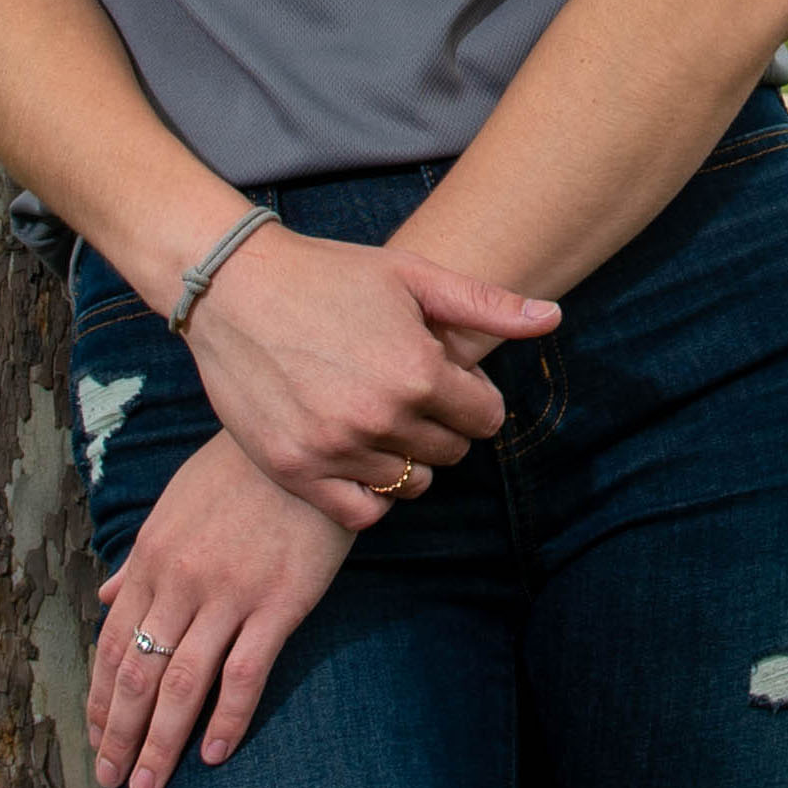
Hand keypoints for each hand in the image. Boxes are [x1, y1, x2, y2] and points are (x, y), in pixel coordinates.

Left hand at [91, 433, 354, 787]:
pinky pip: (244, 674)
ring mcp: (228, 594)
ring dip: (160, 743)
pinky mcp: (279, 603)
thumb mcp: (175, 506)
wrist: (306, 446)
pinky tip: (213, 754)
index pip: (112, 644)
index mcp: (150, 559)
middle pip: (137, 674)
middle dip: (119, 735)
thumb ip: (139, 560)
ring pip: (181, 684)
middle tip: (112, 782)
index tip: (95, 740)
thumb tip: (103, 597)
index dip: (100, 700)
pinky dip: (226, 719)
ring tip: (149, 785)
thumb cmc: (239, 473)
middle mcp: (180, 582)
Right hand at [182, 226, 555, 526]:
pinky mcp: (294, 469)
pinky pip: (360, 513)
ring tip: (381, 418)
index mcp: (417, 370)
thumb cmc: (329, 274)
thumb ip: (485, 304)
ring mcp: (334, 448)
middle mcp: (379, 416)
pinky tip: (358, 454)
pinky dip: (369, 493)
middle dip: (443, 425)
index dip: (473, 396)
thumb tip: (553, 317)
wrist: (234, 288)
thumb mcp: (412, 275)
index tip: (446, 377)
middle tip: (407, 392)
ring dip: (407, 458)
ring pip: (410, 484)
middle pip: (451, 452)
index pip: (486, 418)